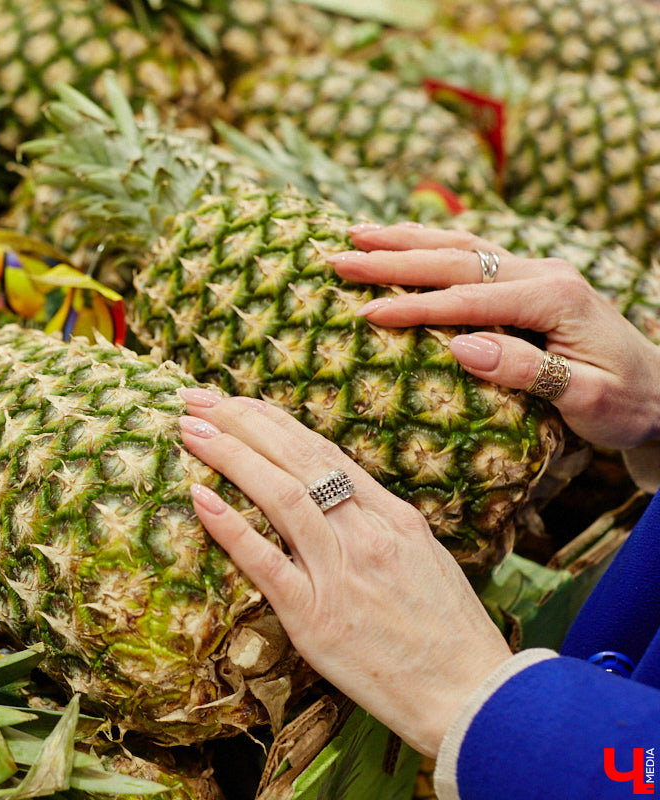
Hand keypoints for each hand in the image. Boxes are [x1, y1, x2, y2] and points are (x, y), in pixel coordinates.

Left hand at [177, 390, 512, 757]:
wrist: (472, 698)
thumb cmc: (449, 637)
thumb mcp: (425, 562)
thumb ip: (380, 527)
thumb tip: (338, 498)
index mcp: (393, 517)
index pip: (324, 452)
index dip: (274, 422)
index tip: (238, 401)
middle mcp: (366, 534)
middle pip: (296, 459)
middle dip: (241, 421)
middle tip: (197, 397)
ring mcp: (341, 572)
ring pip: (280, 495)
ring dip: (229, 455)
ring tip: (190, 428)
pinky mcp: (316, 617)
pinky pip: (265, 563)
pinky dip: (230, 526)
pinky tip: (200, 497)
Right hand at [327, 223, 659, 449]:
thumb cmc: (626, 403)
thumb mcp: (585, 398)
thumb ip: (525, 370)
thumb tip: (460, 347)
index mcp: (554, 299)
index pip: (468, 301)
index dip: (415, 306)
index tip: (367, 313)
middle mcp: (543, 274)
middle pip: (455, 261)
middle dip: (393, 258)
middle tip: (339, 256)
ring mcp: (537, 272)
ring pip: (460, 247)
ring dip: (405, 240)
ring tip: (356, 234)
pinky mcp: (531, 280)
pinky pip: (472, 254)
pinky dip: (431, 244)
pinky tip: (403, 241)